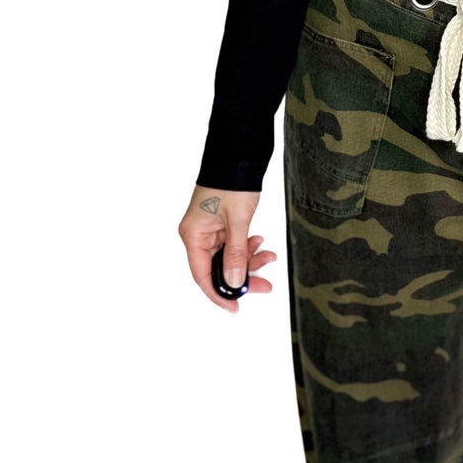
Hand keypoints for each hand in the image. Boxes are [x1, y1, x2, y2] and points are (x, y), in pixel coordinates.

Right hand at [178, 186, 276, 313]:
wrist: (238, 156)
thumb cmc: (231, 183)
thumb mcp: (237, 221)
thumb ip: (236, 254)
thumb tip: (236, 283)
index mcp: (193, 235)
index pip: (202, 275)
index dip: (219, 294)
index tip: (235, 307)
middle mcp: (197, 235)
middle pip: (217, 268)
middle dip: (242, 276)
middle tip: (265, 285)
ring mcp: (209, 230)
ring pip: (228, 257)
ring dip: (249, 259)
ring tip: (269, 256)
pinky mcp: (221, 225)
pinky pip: (233, 245)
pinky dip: (247, 246)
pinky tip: (260, 241)